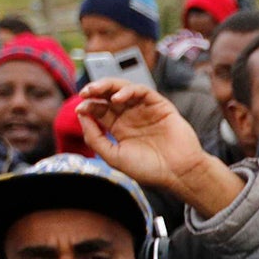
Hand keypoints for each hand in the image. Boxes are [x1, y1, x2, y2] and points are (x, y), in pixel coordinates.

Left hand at [78, 79, 238, 212]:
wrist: (178, 173)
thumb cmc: (148, 169)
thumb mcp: (113, 156)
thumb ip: (94, 138)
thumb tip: (81, 115)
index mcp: (119, 128)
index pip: (99, 109)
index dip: (88, 106)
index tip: (80, 109)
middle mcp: (131, 117)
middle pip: (108, 96)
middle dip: (95, 91)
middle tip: (84, 92)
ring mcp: (145, 110)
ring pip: (123, 89)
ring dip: (108, 86)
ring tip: (95, 89)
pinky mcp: (159, 106)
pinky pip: (142, 91)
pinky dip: (128, 91)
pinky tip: (118, 98)